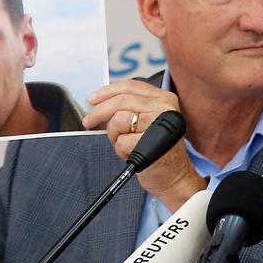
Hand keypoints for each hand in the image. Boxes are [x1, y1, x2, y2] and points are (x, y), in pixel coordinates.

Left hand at [85, 80, 206, 210]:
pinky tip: (131, 154)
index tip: (93, 99)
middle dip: (99, 112)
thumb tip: (99, 101)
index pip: (131, 86)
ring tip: (124, 144)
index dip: (108, 91)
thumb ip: (131, 107)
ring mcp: (158, 125)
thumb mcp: (149, 121)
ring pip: (118, 120)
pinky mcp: (150, 143)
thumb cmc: (157, 150)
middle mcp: (165, 108)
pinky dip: (120, 151)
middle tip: (88, 121)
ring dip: (114, 135)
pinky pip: (120, 142)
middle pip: (121, 101)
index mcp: (165, 99)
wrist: (174, 177)